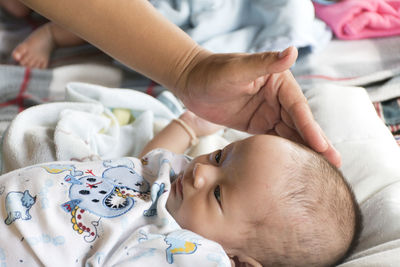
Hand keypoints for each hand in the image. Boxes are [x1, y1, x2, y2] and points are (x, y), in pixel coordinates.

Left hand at [175, 47, 340, 166]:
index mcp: (279, 82)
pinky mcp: (257, 125)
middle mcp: (278, 98)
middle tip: (335, 165)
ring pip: (290, 134)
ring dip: (304, 152)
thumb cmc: (212, 72)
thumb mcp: (237, 69)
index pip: (299, 108)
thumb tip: (293, 50)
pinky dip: (285, 153)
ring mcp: (268, 112)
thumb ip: (264, 63)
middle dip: (316, 144)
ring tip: (320, 171)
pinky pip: (273, 140)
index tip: (323, 148)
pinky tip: (294, 167)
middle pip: (300, 124)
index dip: (311, 129)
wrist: (190, 83)